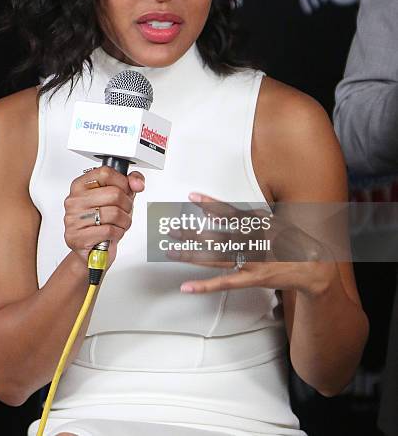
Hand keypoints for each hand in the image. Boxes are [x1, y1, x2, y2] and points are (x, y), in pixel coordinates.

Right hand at [64, 166, 144, 267]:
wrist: (91, 250)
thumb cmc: (103, 222)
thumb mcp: (117, 199)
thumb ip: (129, 183)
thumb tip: (137, 182)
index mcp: (80, 186)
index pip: (105, 173)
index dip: (122, 182)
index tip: (126, 190)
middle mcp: (74, 200)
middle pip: (114, 194)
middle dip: (127, 205)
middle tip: (124, 211)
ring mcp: (73, 219)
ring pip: (114, 213)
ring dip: (124, 221)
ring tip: (119, 224)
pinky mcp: (77, 237)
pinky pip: (109, 230)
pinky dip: (118, 233)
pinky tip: (113, 233)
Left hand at [168, 193, 338, 296]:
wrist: (312, 267)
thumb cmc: (291, 242)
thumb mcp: (272, 221)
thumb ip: (251, 216)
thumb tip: (231, 212)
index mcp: (255, 226)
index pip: (228, 212)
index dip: (210, 204)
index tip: (192, 197)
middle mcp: (250, 242)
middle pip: (214, 236)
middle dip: (190, 233)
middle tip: (171, 229)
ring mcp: (248, 262)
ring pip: (213, 258)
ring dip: (190, 255)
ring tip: (171, 252)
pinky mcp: (249, 279)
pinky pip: (223, 283)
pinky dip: (204, 286)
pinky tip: (188, 287)